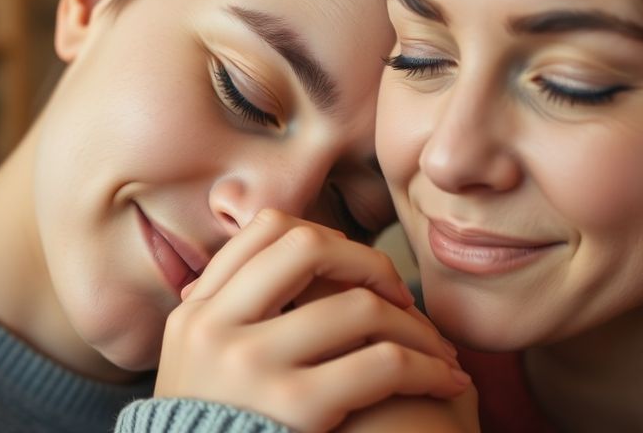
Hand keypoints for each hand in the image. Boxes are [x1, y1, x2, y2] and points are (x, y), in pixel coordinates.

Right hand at [155, 209, 470, 432]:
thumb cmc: (223, 432)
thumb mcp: (199, 364)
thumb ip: (232, 315)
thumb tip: (283, 260)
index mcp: (196, 311)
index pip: (266, 230)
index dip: (325, 237)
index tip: (354, 270)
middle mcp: (214, 328)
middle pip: (308, 247)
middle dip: (370, 263)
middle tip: (401, 296)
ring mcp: (250, 364)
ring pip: (358, 307)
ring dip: (415, 326)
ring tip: (438, 351)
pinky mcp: (293, 406)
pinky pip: (383, 364)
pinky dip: (428, 368)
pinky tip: (446, 383)